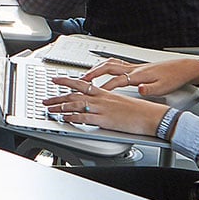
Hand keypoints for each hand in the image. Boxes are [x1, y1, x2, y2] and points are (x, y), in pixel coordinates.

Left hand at [43, 76, 168, 134]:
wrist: (152, 116)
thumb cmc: (140, 111)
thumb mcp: (121, 102)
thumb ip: (108, 101)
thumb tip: (99, 104)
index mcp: (105, 93)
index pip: (82, 84)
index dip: (67, 81)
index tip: (56, 80)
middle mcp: (102, 99)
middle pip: (74, 94)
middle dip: (57, 97)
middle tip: (46, 100)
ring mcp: (102, 109)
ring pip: (76, 104)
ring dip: (60, 107)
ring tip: (50, 109)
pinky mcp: (105, 120)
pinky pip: (84, 117)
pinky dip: (72, 117)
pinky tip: (64, 118)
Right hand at [84, 56, 198, 97]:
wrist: (184, 69)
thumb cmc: (174, 78)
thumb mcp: (164, 87)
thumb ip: (150, 89)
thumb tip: (140, 90)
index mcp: (139, 75)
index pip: (117, 80)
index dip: (104, 87)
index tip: (93, 93)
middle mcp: (134, 69)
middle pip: (108, 67)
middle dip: (93, 73)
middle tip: (82, 79)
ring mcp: (134, 66)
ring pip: (110, 63)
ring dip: (97, 68)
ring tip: (87, 74)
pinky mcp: (136, 67)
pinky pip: (116, 63)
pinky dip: (106, 65)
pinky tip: (104, 69)